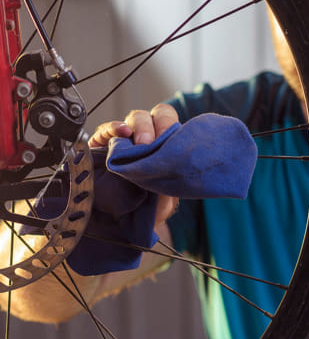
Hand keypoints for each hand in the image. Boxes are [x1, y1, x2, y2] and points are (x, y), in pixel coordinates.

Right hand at [89, 104, 180, 223]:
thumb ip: (174, 173)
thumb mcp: (170, 192)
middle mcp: (145, 136)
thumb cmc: (152, 205)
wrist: (129, 222)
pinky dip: (114, 128)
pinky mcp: (102, 145)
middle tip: (153, 143)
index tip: (173, 138)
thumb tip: (177, 159)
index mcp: (165, 143)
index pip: (168, 120)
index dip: (169, 124)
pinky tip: (121, 132)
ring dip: (140, 127)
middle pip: (152, 116)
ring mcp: (124, 139)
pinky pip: (106, 130)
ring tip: (141, 144)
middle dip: (156, 125)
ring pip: (134, 119)